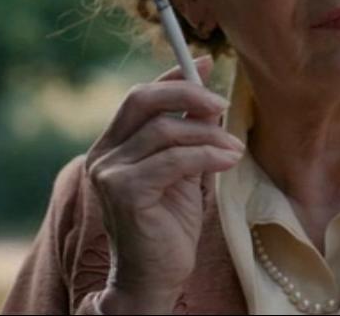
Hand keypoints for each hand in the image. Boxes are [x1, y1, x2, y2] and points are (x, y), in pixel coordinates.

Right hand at [85, 56, 243, 312]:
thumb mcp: (183, 170)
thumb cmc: (169, 224)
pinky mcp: (124, 192)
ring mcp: (110, 172)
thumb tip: (207, 96)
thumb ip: (189, 135)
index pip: (139, 96)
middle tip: (223, 104)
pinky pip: (174, 159)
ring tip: (235, 148)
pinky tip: (231, 159)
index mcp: (114, 145)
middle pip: (143, 100)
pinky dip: (208, 155)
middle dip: (188, 94)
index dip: (172, 77)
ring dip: (209, 134)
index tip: (204, 63)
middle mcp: (104, 154)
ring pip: (165, 130)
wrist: (154, 276)